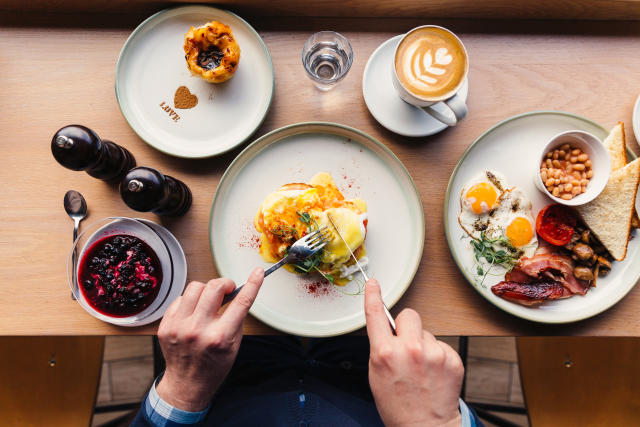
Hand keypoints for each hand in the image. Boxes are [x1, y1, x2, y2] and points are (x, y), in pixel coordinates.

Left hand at [155, 268, 264, 411]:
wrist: (188, 384)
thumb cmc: (214, 365)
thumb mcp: (234, 344)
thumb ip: (236, 317)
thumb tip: (239, 291)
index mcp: (220, 337)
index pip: (241, 302)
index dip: (252, 284)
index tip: (258, 273)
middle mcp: (198, 330)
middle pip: (214, 287)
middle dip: (225, 284)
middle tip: (227, 290)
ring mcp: (179, 327)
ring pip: (195, 287)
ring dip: (206, 290)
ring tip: (209, 301)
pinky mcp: (166, 325)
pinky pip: (180, 298)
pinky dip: (190, 301)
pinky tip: (194, 312)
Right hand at [364, 279, 463, 426]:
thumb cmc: (397, 405)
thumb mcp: (377, 374)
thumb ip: (381, 348)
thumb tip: (388, 327)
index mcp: (384, 353)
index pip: (376, 315)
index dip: (373, 296)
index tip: (373, 283)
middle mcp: (409, 349)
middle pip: (409, 315)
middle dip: (407, 327)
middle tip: (406, 346)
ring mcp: (433, 354)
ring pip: (427, 332)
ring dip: (424, 344)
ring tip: (422, 369)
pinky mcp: (452, 359)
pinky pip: (441, 345)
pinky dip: (438, 356)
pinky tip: (434, 373)